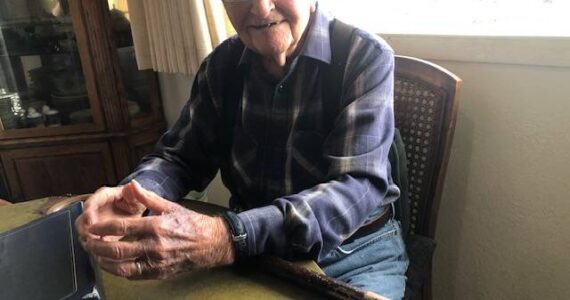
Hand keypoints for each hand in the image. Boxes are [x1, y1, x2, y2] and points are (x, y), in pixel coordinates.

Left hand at [85, 181, 234, 279]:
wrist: (211, 243)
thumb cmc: (191, 223)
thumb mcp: (170, 206)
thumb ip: (147, 198)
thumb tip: (131, 185)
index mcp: (156, 226)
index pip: (121, 227)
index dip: (102, 227)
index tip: (91, 226)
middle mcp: (155, 245)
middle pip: (118, 249)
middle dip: (98, 246)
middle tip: (88, 243)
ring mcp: (157, 262)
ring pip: (123, 266)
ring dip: (105, 262)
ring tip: (95, 255)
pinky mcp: (159, 273)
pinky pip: (134, 274)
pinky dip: (119, 271)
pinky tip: (113, 264)